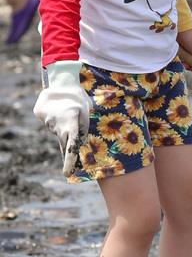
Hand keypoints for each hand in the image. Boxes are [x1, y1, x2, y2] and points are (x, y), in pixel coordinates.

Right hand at [33, 60, 91, 176]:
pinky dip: (57, 122)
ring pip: (58, 133)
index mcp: (71, 124)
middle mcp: (57, 125)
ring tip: (69, 117)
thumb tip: (80, 143)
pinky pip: (52, 125)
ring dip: (64, 130)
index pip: (71, 146)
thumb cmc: (77, 98)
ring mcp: (48, 122)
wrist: (60, 83)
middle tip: (72, 169)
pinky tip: (59, 113)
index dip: (71, 160)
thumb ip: (83, 128)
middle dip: (69, 155)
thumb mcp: (86, 113)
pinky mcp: (41, 117)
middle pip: (64, 144)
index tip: (68, 173)